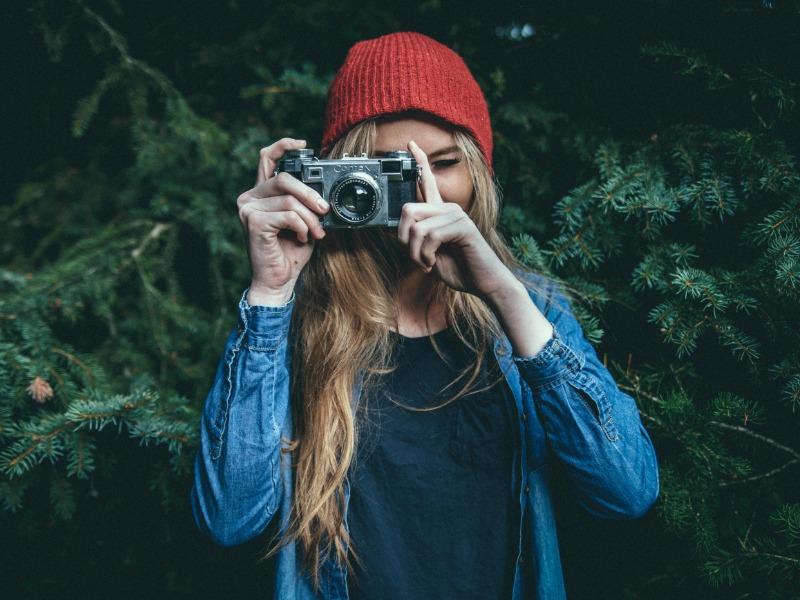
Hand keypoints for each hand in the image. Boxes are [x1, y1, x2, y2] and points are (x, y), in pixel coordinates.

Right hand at [237, 138, 329, 302]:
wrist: (278, 281)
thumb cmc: (290, 252)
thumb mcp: (303, 221)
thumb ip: (305, 203)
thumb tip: (323, 192)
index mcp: (261, 193)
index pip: (267, 159)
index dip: (283, 146)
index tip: (303, 145)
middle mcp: (250, 197)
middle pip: (284, 179)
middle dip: (311, 195)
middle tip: (324, 211)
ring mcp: (248, 209)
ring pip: (289, 200)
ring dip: (310, 218)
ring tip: (316, 232)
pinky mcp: (252, 221)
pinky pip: (288, 215)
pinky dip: (301, 226)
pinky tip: (301, 238)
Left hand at [397, 140, 516, 300]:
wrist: (485, 283)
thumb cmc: (459, 269)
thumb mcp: (428, 255)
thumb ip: (413, 241)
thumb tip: (388, 231)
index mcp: (440, 213)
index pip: (427, 182)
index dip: (419, 162)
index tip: (411, 144)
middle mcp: (448, 208)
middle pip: (407, 209)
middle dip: (403, 240)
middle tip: (416, 258)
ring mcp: (456, 215)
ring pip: (415, 228)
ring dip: (415, 253)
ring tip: (428, 264)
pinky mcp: (462, 226)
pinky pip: (429, 236)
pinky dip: (425, 255)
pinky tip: (434, 263)